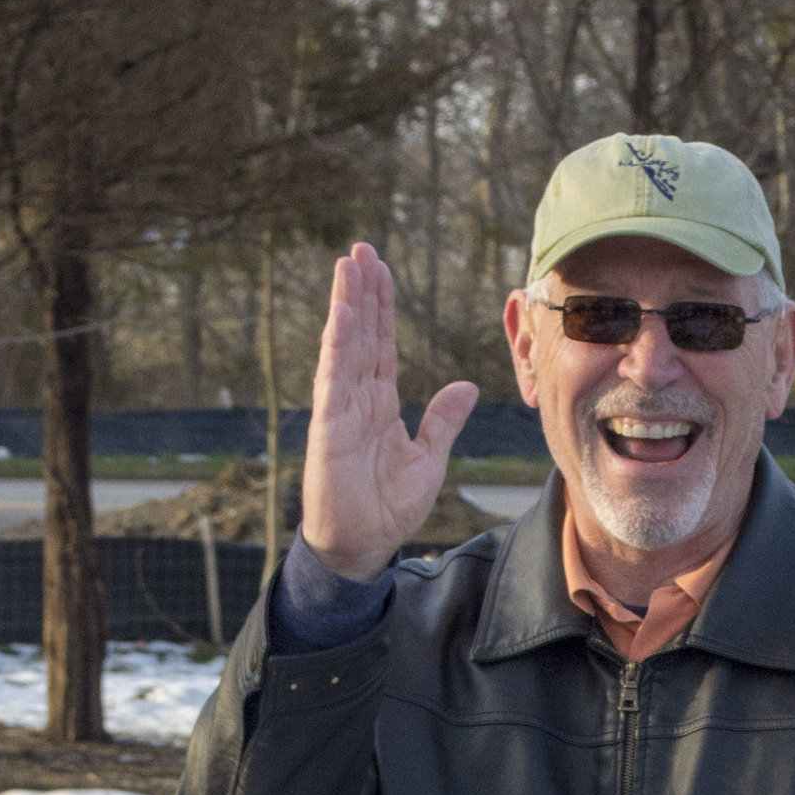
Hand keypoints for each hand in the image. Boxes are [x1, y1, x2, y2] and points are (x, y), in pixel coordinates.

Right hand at [299, 243, 479, 580]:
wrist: (364, 545)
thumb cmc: (388, 507)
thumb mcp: (429, 459)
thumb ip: (443, 421)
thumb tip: (465, 386)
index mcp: (381, 404)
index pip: (383, 345)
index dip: (383, 308)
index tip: (383, 270)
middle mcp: (358, 399)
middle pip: (362, 335)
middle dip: (364, 292)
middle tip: (364, 250)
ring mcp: (341, 410)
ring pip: (345, 347)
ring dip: (347, 305)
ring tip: (349, 265)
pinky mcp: (329, 427)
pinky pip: (334, 379)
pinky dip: (338, 345)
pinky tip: (342, 313)